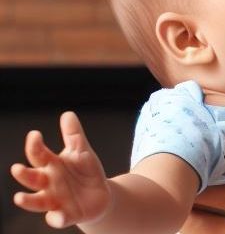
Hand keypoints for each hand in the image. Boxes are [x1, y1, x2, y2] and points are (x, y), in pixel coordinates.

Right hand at [10, 111, 110, 228]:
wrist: (100, 195)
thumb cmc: (84, 172)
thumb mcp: (81, 152)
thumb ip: (74, 135)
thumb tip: (67, 114)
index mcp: (51, 166)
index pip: (37, 154)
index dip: (34, 145)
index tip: (35, 134)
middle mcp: (48, 184)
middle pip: (31, 178)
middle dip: (23, 174)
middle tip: (17, 168)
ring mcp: (55, 200)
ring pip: (36, 202)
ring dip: (27, 200)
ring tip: (19, 198)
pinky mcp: (66, 215)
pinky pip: (57, 218)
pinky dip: (56, 218)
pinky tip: (56, 215)